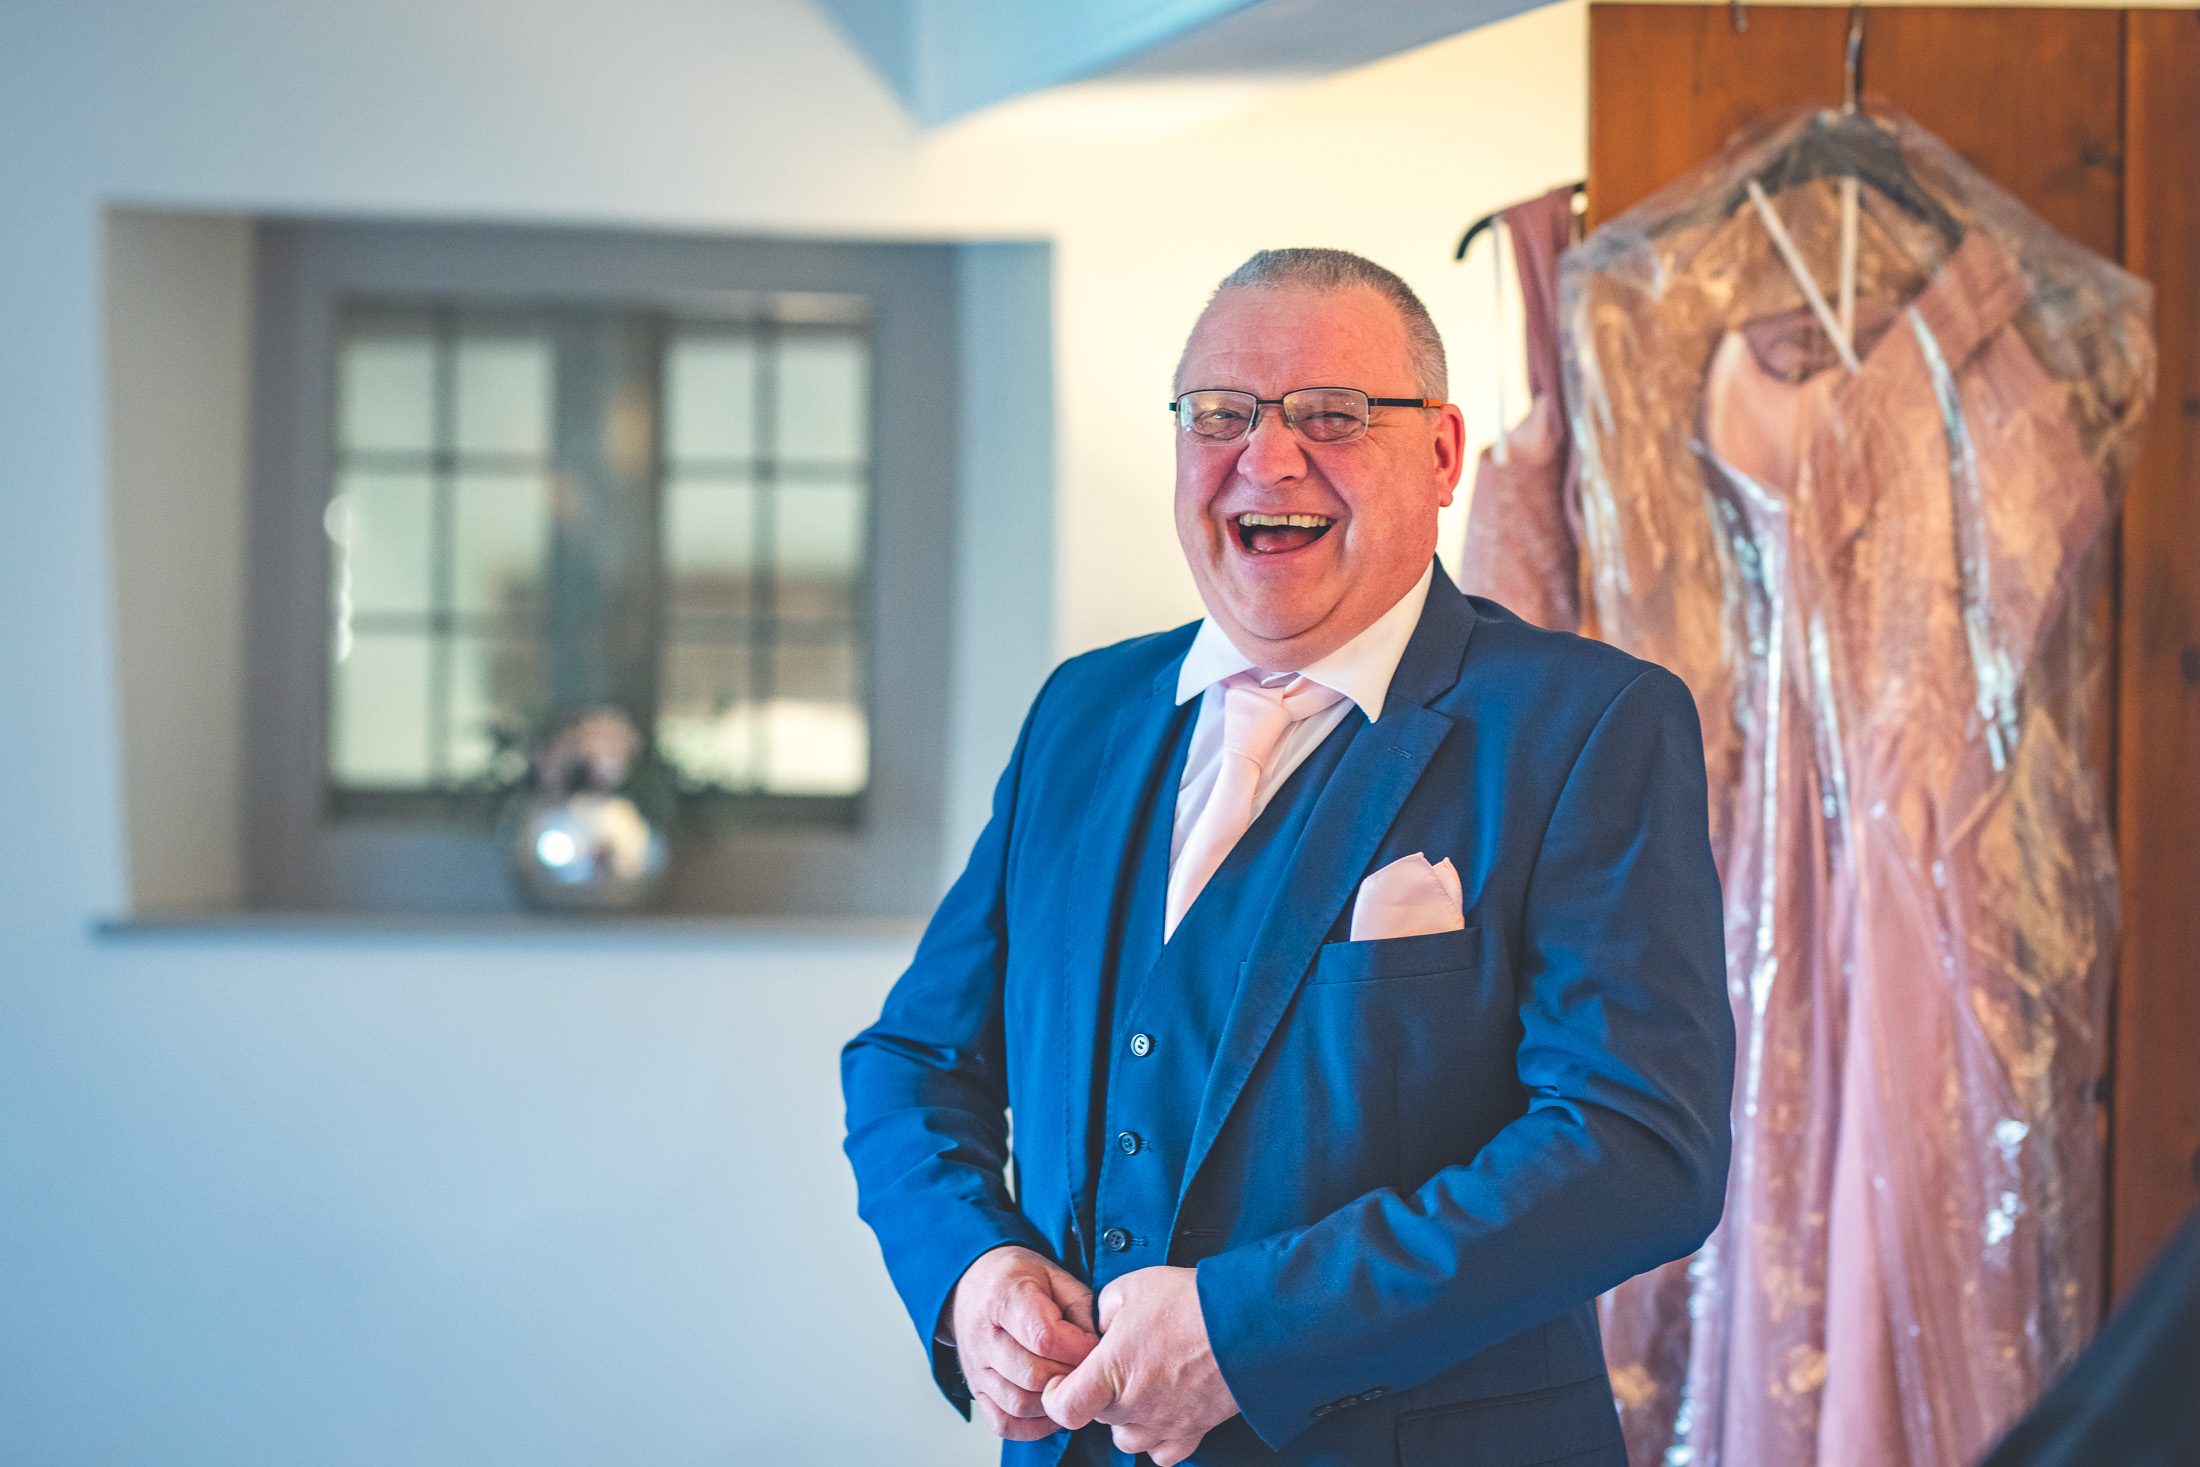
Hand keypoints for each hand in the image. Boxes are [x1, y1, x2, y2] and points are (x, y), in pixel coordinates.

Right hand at [948, 1245, 1100, 1440]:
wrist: (972, 1284)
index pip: (1043, 1337)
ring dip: (1054, 1403)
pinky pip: (1003, 1423)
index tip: (1095, 1346)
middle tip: (1088, 1370)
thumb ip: (1081, 1305)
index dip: (1078, 1348)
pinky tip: (1051, 1409)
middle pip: (1033, 1375)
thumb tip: (1100, 1345)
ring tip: (1071, 1387)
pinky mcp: (976, 1390)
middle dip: (1070, 1377)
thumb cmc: (1017, 1279)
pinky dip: (1033, 1426)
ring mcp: (976, 1368)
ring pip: (1019, 1404)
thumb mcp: (1054, 1275)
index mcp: (1004, 1298)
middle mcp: (983, 1337)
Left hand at [1041, 1266, 1238, 1465]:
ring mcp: (1165, 1423)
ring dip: (1125, 1417)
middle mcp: (1135, 1405)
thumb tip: (1098, 1328)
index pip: (1063, 1408)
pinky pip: (1162, 1453)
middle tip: (1119, 1361)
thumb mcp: (1131, 1287)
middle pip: (1096, 1417)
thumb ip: (1101, 1311)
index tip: (1062, 1379)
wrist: (1248, 1322)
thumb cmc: (1191, 1302)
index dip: (1055, 1395)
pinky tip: (1163, 1410)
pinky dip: (1157, 1437)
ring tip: (1140, 1386)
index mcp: (1112, 1371)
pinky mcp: (1193, 1431)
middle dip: (1098, 1393)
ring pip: (1127, 1439)